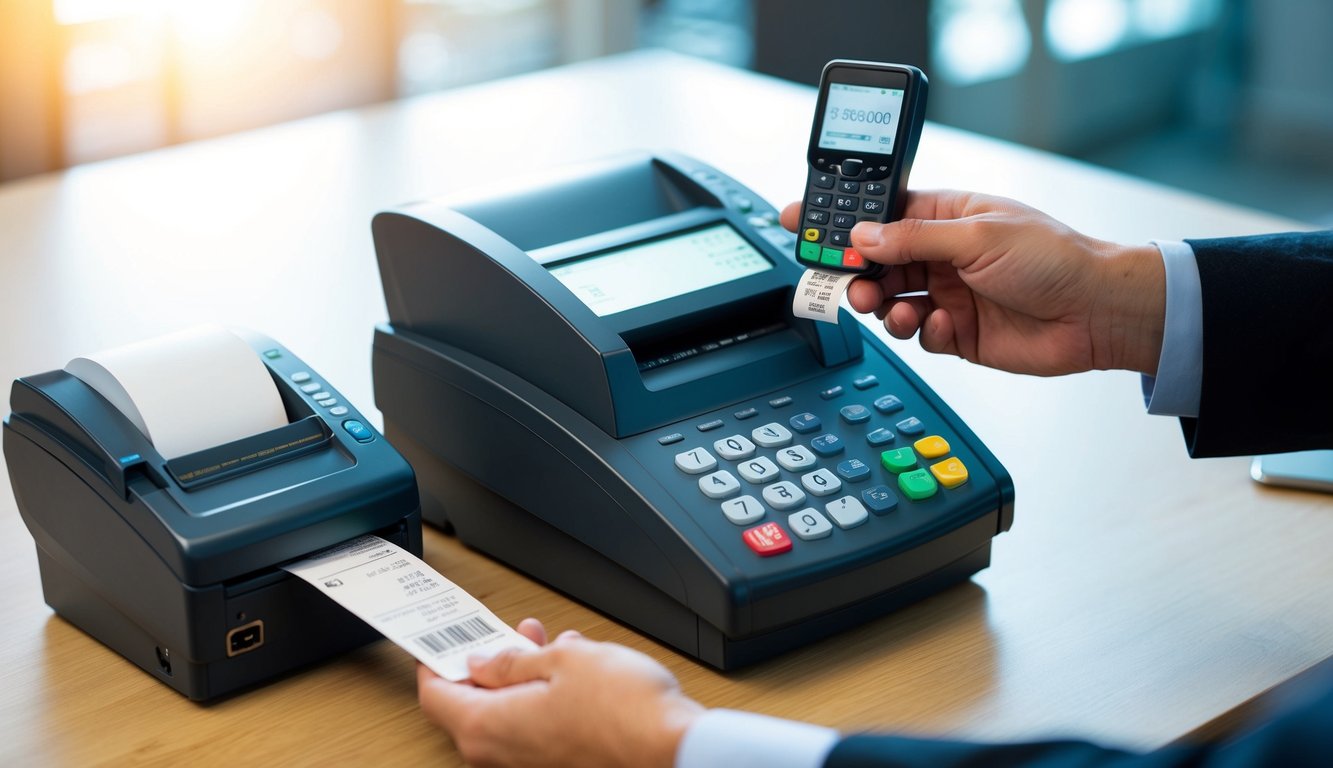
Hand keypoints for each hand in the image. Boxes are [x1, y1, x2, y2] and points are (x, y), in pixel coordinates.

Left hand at [418, 618, 703, 767]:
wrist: (674, 750)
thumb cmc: (624, 712)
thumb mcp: (563, 661)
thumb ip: (514, 661)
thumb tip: (486, 663)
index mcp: (488, 728)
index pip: (436, 696)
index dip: (435, 663)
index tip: (438, 643)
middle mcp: (502, 758)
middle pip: (473, 707)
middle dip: (492, 663)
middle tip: (509, 634)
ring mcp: (531, 767)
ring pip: (509, 717)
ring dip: (524, 678)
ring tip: (554, 646)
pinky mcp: (558, 767)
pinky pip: (535, 732)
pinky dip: (544, 701)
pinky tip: (574, 673)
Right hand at [781, 190, 1164, 375]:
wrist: (1098, 315)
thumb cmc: (1056, 259)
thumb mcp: (978, 236)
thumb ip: (914, 237)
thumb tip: (863, 234)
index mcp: (946, 216)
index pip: (880, 213)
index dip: (841, 220)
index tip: (802, 222)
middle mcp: (942, 255)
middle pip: (875, 262)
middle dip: (856, 273)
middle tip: (849, 284)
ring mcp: (948, 294)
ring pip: (890, 302)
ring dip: (885, 307)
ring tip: (897, 310)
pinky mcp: (957, 334)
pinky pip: (919, 335)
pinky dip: (923, 334)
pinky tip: (943, 326)